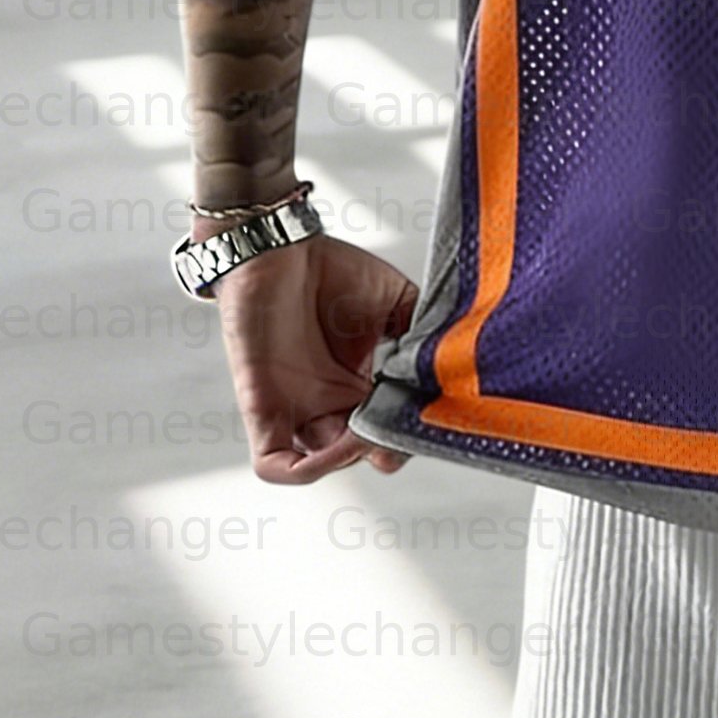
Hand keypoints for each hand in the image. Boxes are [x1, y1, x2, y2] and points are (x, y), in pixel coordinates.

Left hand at [208, 231, 419, 483]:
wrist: (280, 247)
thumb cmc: (333, 271)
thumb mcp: (397, 303)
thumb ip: (423, 332)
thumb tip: (454, 364)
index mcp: (358, 385)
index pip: (387, 431)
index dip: (409, 436)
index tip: (431, 419)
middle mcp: (328, 403)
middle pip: (360, 453)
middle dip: (386, 448)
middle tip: (404, 425)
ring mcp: (295, 409)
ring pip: (323, 465)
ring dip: (354, 457)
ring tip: (377, 427)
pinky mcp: (262, 409)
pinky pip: (275, 464)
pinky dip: (306, 470)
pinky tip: (340, 446)